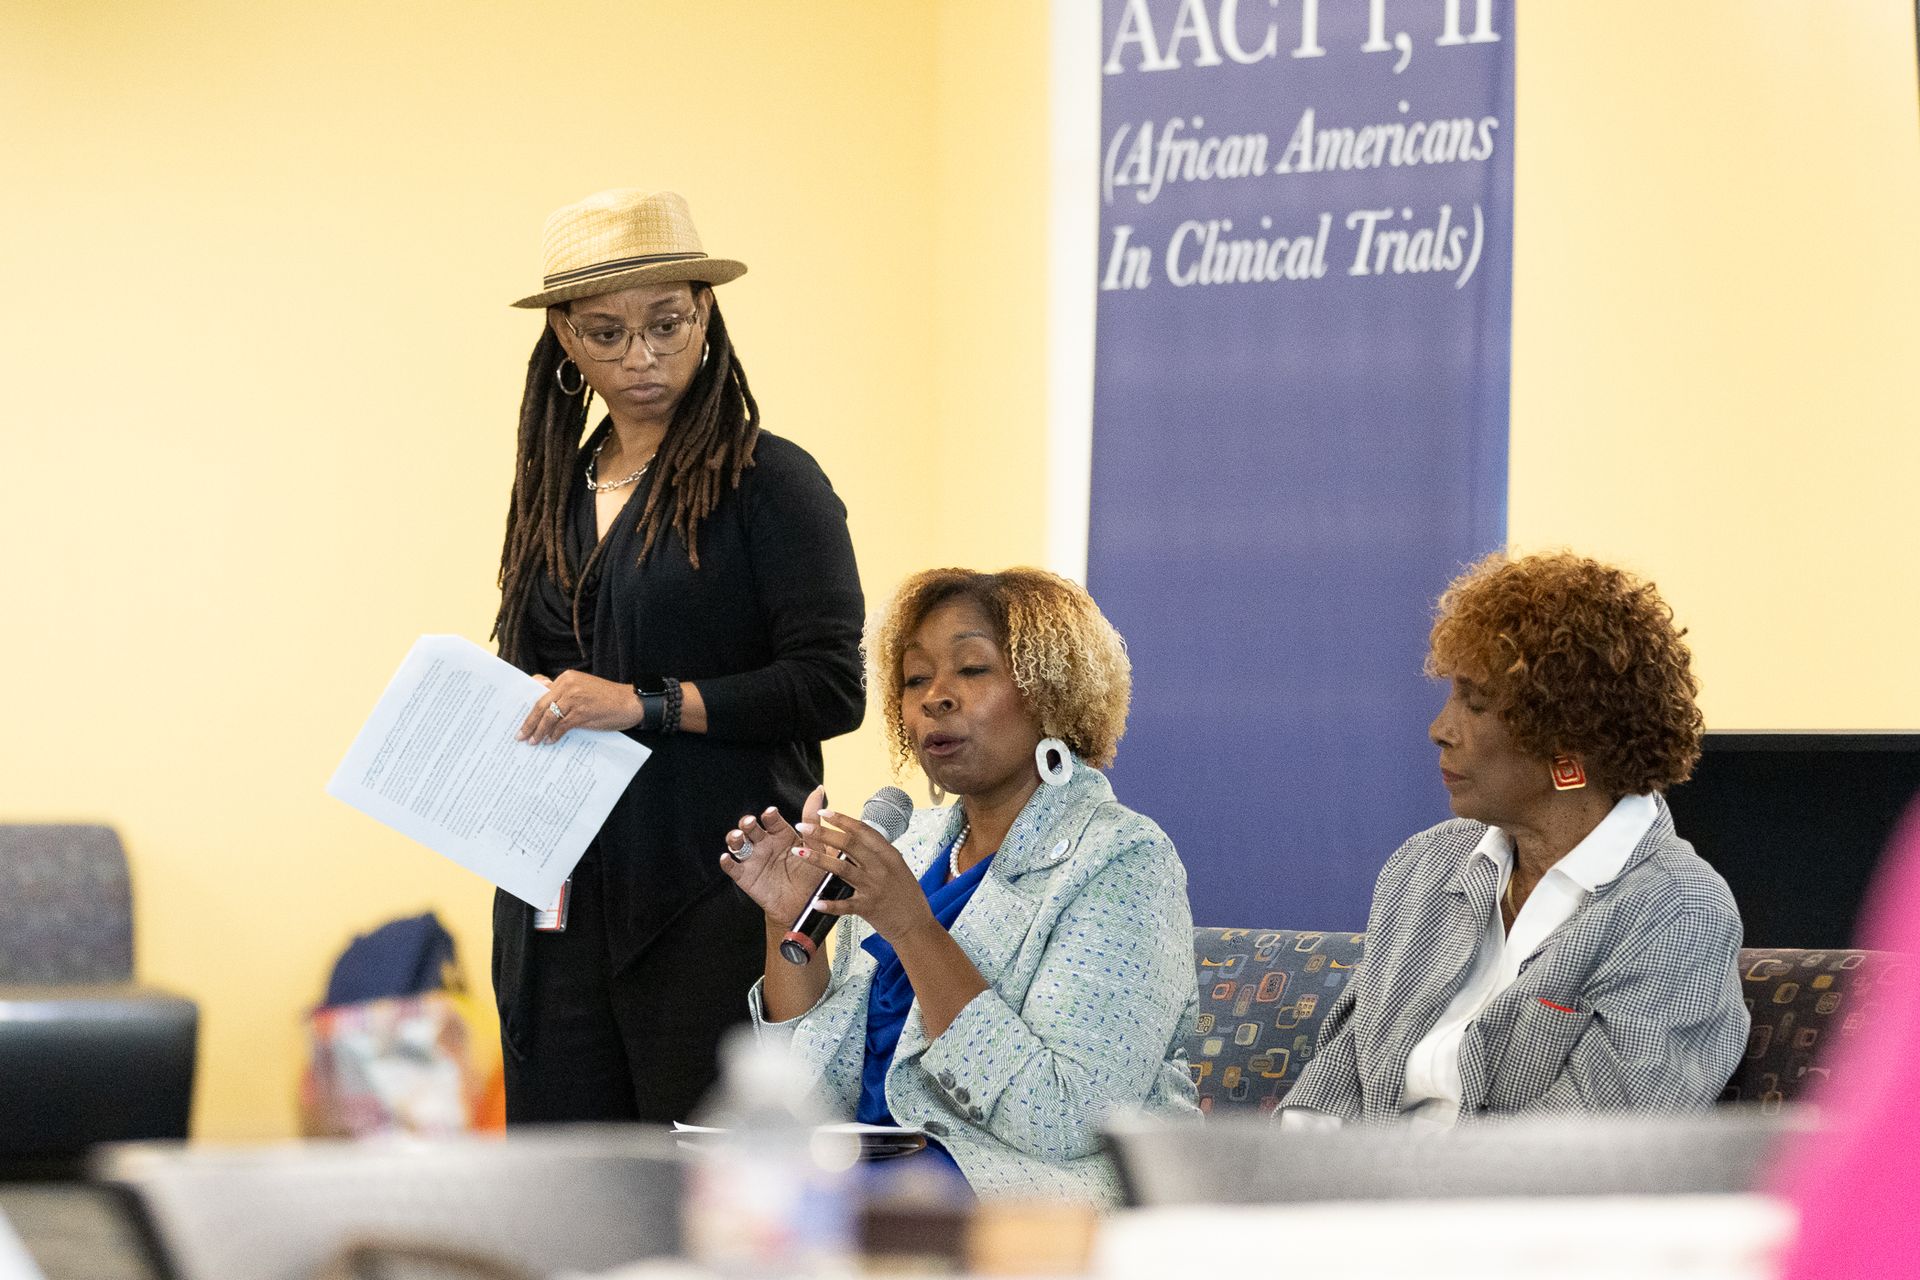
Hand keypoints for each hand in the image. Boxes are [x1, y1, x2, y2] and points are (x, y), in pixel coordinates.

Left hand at [517, 671, 642, 744]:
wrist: (630, 702)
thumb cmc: (607, 698)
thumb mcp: (583, 689)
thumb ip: (564, 694)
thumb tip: (544, 710)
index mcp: (567, 677)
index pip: (540, 692)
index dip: (529, 707)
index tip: (521, 719)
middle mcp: (568, 685)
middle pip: (541, 705)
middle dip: (529, 723)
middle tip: (520, 736)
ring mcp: (574, 698)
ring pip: (549, 717)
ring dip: (539, 731)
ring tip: (533, 742)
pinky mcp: (581, 712)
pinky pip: (562, 726)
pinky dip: (554, 735)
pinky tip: (550, 741)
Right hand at [720, 787, 830, 924]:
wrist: (806, 905)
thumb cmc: (813, 874)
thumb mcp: (816, 847)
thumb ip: (812, 821)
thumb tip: (818, 789)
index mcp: (782, 834)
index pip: (772, 820)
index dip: (769, 816)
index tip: (771, 814)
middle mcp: (765, 843)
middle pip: (751, 828)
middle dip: (747, 824)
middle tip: (749, 823)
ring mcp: (753, 859)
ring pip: (738, 844)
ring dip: (734, 838)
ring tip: (737, 837)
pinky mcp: (745, 877)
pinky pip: (732, 868)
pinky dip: (727, 862)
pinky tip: (726, 858)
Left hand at [798, 807, 938, 948]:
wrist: (917, 925)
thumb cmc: (906, 896)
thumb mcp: (897, 867)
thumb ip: (878, 854)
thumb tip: (856, 838)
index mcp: (889, 855)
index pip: (863, 831)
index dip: (843, 820)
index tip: (824, 812)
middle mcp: (881, 868)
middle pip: (849, 844)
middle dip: (823, 833)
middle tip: (803, 827)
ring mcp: (874, 887)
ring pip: (842, 868)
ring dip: (818, 859)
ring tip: (799, 852)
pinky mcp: (869, 908)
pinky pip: (845, 905)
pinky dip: (830, 904)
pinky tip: (816, 902)